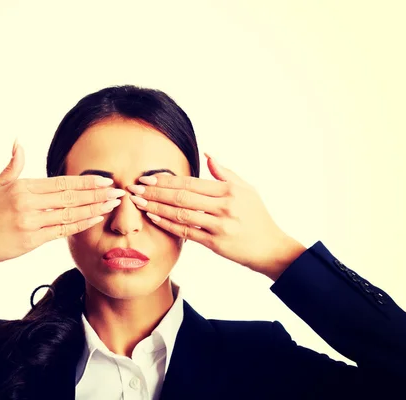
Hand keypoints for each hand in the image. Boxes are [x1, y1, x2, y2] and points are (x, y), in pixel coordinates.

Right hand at [0, 139, 124, 271]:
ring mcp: (31, 222)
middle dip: (96, 194)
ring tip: (112, 204)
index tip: (104, 180)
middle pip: (69, 197)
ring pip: (69, 214)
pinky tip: (95, 219)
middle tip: (117, 191)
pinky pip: (62, 231)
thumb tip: (18, 143)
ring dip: (94, 209)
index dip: (84, 182)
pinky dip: (80, 225)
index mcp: (22, 187)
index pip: (60, 182)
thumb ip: (13, 166)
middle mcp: (28, 203)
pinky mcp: (32, 240)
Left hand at [126, 153, 305, 278]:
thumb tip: (208, 155)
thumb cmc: (258, 217)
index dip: (167, 180)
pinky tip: (154, 218)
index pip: (191, 183)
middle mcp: (224, 207)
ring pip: (181, 215)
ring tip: (139, 203)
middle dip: (155, 192)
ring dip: (157, 208)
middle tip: (135, 189)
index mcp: (230, 191)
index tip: (148, 178)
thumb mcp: (247, 190)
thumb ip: (226, 173)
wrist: (270, 248)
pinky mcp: (215, 244)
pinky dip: (168, 225)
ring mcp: (219, 226)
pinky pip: (187, 232)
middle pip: (182, 197)